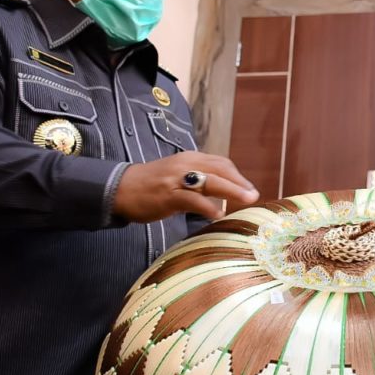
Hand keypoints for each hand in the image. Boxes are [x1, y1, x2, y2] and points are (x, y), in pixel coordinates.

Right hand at [113, 152, 257, 222]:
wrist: (120, 188)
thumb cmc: (151, 186)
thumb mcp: (178, 176)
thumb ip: (199, 181)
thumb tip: (223, 194)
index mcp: (190, 159)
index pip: (221, 163)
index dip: (237, 176)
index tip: (248, 189)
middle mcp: (186, 164)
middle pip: (221, 170)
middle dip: (240, 183)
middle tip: (254, 196)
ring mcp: (177, 179)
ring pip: (211, 182)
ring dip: (232, 191)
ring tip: (247, 201)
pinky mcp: (168, 195)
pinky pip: (193, 199)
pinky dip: (208, 207)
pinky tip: (218, 215)